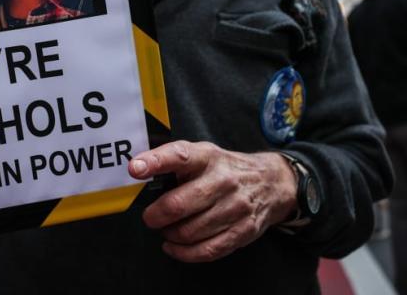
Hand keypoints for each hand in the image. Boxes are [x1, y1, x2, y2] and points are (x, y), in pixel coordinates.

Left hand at [128, 141, 297, 262]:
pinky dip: (184, 253)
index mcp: (208, 157)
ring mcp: (236, 207)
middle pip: (179, 204)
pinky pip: (208, 250)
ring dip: (170, 234)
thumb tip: (138, 172)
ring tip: (165, 229)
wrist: (271, 182)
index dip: (155, 162)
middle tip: (150, 217)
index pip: (179, 156)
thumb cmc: (225, 169)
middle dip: (156, 215)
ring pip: (190, 231)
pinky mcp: (243, 231)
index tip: (135, 168)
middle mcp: (223, 180)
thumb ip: (174, 162)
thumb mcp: (203, 154)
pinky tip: (174, 246)